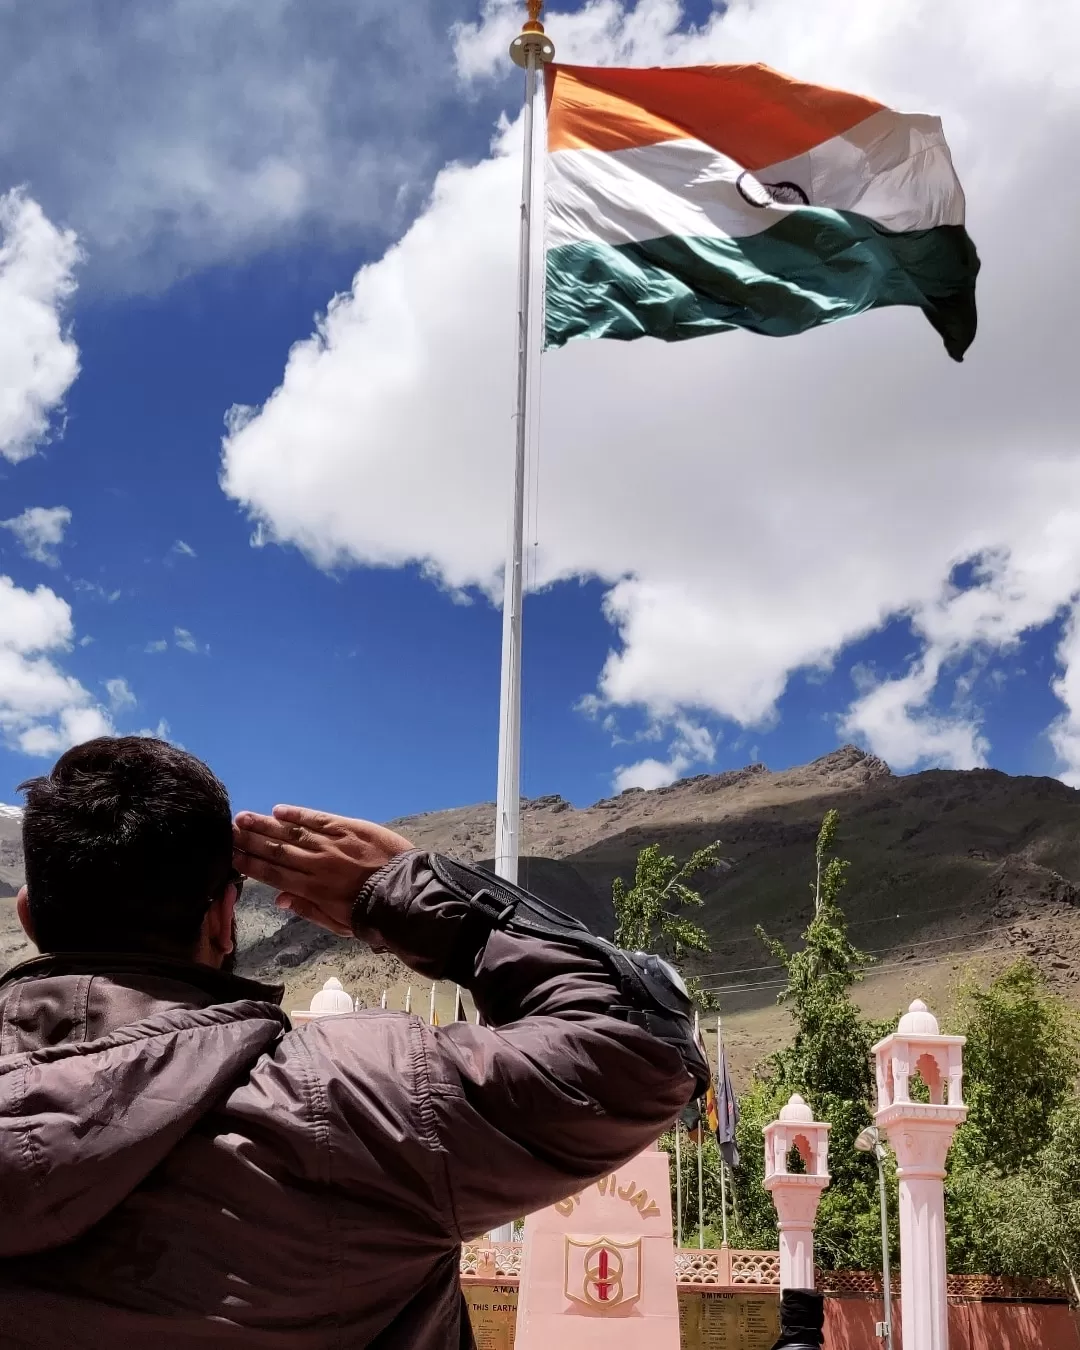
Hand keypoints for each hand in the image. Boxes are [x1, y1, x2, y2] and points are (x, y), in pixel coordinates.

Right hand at [232, 805, 413, 937]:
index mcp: (312, 890)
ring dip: (265, 824)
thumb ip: (308, 910)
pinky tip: (279, 810)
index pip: (273, 874)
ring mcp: (332, 844)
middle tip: (227, 831)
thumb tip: (279, 899)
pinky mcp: (349, 828)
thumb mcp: (339, 924)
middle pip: (276, 850)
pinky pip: (317, 818)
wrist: (407, 893)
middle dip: (249, 840)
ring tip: (242, 817)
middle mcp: (316, 864)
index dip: (250, 864)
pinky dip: (297, 813)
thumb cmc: (373, 914)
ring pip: (291, 833)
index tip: (230, 855)